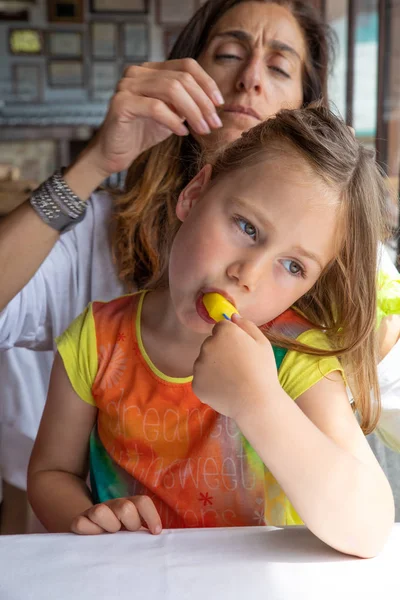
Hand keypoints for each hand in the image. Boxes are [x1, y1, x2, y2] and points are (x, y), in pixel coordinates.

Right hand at [70, 495, 161, 534]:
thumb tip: (161, 537)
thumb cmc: (120, 535)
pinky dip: (88, 532)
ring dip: (108, 526)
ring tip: (110, 536)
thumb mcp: (134, 531)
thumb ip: (145, 531)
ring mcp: (94, 511)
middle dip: (130, 523)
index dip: (151, 516)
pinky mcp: (79, 521)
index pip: (142, 502)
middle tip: (128, 533)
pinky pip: (80, 523)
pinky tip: (93, 539)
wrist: (92, 534)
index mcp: (129, 505)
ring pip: (100, 511)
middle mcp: (113, 505)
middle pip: (125, 507)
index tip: (155, 532)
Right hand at [86, 59, 223, 176]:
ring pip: (171, 90)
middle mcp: (137, 72)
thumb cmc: (143, 133)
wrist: (115, 153)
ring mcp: (127, 85)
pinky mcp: (121, 103)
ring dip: (193, 112)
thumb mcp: (172, 114)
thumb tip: (213, 101)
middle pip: (181, 78)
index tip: (220, 104)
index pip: (186, 65)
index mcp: (151, 69)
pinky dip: (174, 121)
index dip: (207, 83)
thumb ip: (187, 103)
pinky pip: (156, 107)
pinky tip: (182, 132)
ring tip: (203, 129)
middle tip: (215, 123)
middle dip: (203, 102)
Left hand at [192, 315, 278, 421]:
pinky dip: (210, 383)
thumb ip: (246, 325)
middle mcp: (207, 345)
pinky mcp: (196, 384)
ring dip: (214, 367)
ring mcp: (199, 365)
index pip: (221, 328)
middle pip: (211, 344)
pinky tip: (225, 389)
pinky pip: (202, 379)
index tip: (241, 349)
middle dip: (220, 351)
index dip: (232, 338)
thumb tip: (232, 316)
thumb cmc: (263, 371)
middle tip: (237, 366)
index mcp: (223, 332)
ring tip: (232, 379)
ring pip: (204, 362)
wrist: (255, 402)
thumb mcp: (262, 343)